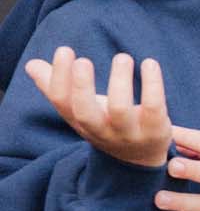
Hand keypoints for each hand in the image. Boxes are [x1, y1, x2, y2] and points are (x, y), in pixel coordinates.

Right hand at [25, 48, 171, 167]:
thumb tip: (32, 65)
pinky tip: (149, 63)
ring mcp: (129, 133)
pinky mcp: (156, 131)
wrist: (141, 159)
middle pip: (85, 113)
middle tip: (83, 61)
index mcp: (80, 121)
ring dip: (120, 82)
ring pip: (120, 110)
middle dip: (81, 87)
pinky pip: (153, 108)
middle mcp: (102, 130)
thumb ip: (57, 87)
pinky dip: (153, 84)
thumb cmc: (106, 123)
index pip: (63, 103)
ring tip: (122, 57)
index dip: (60, 78)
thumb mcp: (81, 109)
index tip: (65, 50)